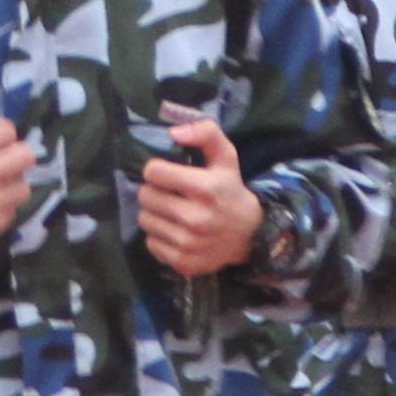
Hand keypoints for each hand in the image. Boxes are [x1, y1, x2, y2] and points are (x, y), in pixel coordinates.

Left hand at [137, 116, 262, 279]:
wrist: (250, 235)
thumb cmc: (230, 190)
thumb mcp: (225, 157)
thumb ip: (205, 133)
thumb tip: (173, 132)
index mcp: (206, 189)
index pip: (154, 173)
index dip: (157, 170)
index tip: (167, 174)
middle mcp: (197, 219)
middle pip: (145, 196)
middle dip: (154, 191)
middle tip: (169, 193)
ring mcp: (189, 244)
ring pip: (145, 220)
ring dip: (154, 213)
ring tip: (172, 211)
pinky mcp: (183, 263)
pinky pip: (151, 243)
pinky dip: (159, 236)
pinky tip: (176, 231)